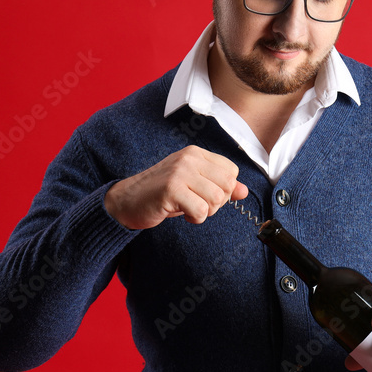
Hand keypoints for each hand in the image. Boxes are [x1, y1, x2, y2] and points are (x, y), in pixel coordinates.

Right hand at [104, 146, 248, 229]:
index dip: (223, 189)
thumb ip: (218, 185)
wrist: (127, 201)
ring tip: (188, 208)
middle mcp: (189, 158)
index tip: (204, 195)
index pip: (231, 171)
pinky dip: (195, 218)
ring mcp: (180, 172)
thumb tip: (244, 191)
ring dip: (206, 211)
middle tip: (197, 204)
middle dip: (217, 202)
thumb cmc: (162, 194)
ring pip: (216, 198)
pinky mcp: (171, 189)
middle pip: (227, 184)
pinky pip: (201, 209)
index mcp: (196, 153)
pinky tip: (181, 213)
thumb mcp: (193, 186)